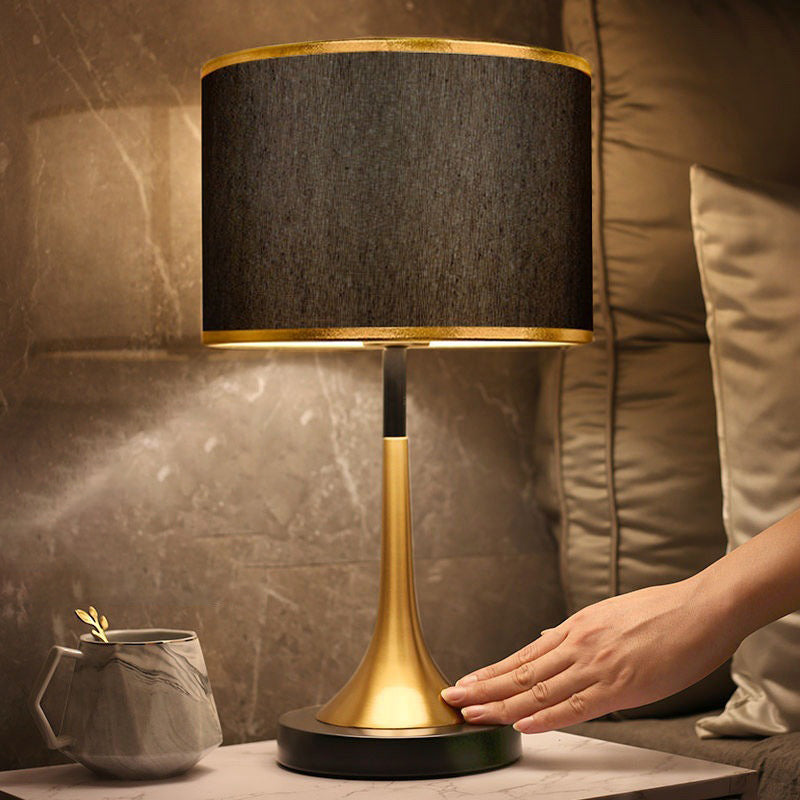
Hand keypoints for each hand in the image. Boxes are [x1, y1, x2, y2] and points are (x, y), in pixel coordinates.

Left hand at [441, 577, 741, 732]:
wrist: (700, 608)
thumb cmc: (660, 611)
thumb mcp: (609, 615)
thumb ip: (578, 633)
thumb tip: (548, 637)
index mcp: (576, 628)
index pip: (523, 655)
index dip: (492, 671)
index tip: (468, 680)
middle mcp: (578, 644)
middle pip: (521, 671)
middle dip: (484, 687)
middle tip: (453, 697)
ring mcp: (596, 665)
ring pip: (538, 689)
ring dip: (502, 704)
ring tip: (473, 713)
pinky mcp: (620, 686)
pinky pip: (576, 706)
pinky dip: (547, 717)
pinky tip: (524, 724)